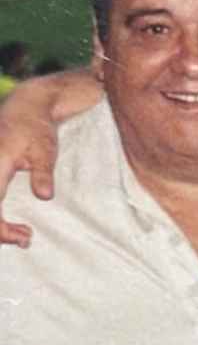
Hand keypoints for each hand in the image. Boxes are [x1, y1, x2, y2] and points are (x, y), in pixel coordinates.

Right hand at [0, 70, 102, 247]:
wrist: (27, 106)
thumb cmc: (37, 128)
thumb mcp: (45, 150)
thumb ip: (43, 173)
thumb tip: (44, 196)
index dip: (2, 230)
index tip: (24, 236)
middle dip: (0, 232)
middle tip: (25, 238)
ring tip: (22, 233)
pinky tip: (11, 223)